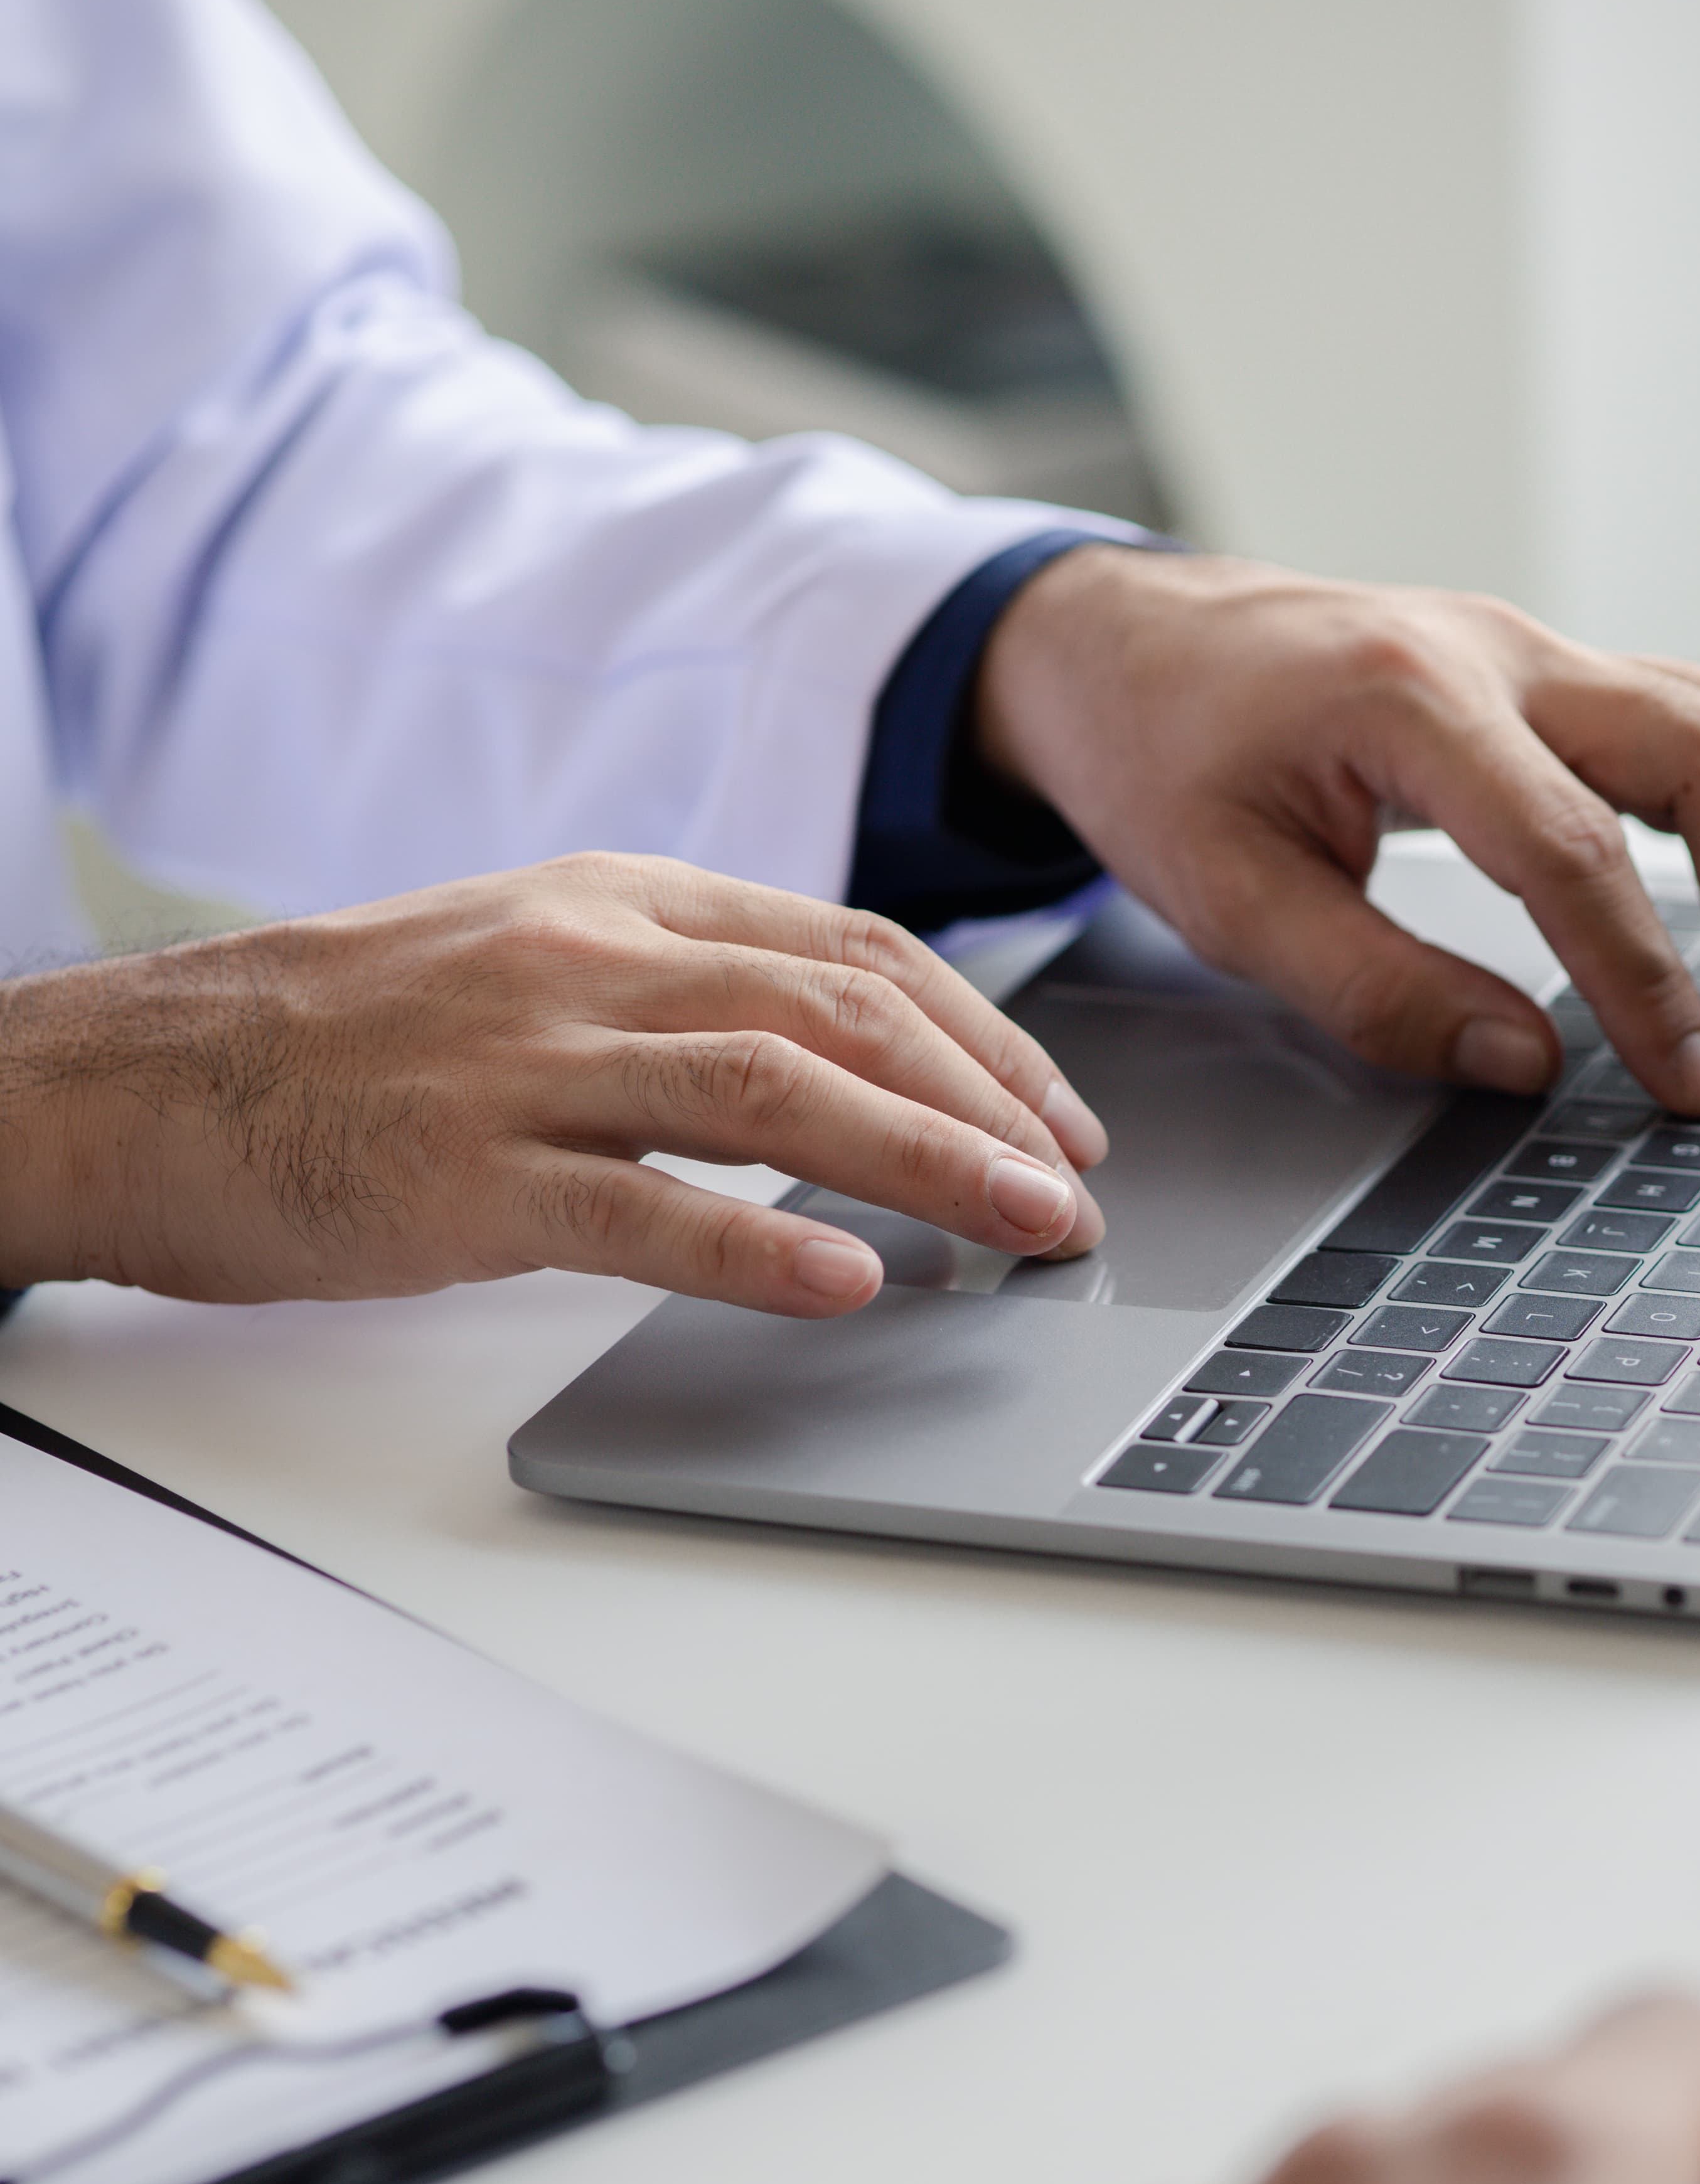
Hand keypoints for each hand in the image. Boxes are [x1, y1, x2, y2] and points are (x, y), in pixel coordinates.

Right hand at [0, 854, 1107, 1311]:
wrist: (136, 1082)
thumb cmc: (333, 1046)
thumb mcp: (521, 970)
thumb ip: (667, 998)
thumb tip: (825, 1064)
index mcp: (611, 904)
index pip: (848, 948)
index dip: (979, 1034)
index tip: (1056, 1113)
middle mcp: (586, 962)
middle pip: (841, 1012)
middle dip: (990, 1102)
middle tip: (1079, 1191)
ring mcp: (524, 1063)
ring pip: (775, 1090)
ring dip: (926, 1162)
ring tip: (1025, 1228)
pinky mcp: (463, 1173)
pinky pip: (640, 1205)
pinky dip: (759, 1242)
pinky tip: (851, 1280)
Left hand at [976, 548, 1699, 1119]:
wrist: (1123, 646)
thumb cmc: (1157, 757)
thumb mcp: (1227, 902)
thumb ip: (1378, 991)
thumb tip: (1526, 1065)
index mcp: (1403, 697)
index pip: (1577, 852)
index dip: (1648, 983)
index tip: (1691, 1084)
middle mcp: (1496, 649)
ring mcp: (1534, 648)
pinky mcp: (1548, 672)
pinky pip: (1695, 723)